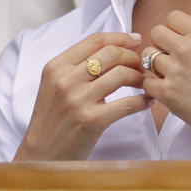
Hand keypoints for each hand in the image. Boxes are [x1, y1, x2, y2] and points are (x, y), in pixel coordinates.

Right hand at [15, 32, 148, 160]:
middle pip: (111, 54)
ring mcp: (78, 99)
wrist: (41, 153)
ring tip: (145, 83)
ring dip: (140, 77)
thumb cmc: (52, 119)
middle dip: (133, 57)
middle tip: (141, 65)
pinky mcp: (92, 120)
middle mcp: (66, 79)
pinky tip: (148, 101)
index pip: (94, 40)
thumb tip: (111, 50)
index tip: (135, 40)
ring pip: (121, 74)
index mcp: (56, 66)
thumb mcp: (54, 85)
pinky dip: (143, 100)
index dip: (119, 37)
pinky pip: (127, 103)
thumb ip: (75, 67)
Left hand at [142, 9, 190, 157]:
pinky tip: (168, 89)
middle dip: (163, 42)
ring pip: (148, 56)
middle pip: (156, 33)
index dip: (176, 27)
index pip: (173, 17)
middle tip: (174, 55)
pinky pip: (147, 82)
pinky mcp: (168, 93)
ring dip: (157, 63)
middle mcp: (187, 50)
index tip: (181, 39)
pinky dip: (154, 85)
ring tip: (172, 73)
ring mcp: (175, 71)